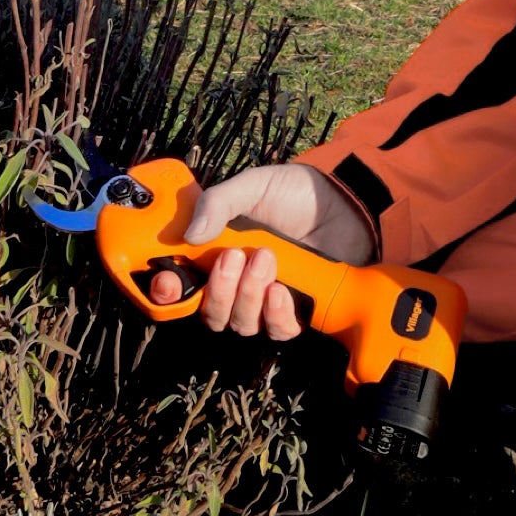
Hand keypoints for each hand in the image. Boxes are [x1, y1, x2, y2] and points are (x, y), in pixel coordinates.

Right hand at [147, 162, 374, 338]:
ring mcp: (266, 300)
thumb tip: (189, 235)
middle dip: (218, 290)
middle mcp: (238, 283)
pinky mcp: (297, 311)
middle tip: (235, 256)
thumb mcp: (254, 186)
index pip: (181, 286)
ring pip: (240, 323)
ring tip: (267, 258)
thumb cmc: (298, 192)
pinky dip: (275, 315)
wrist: (348, 203)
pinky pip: (276, 330)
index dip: (168, 292)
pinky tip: (282, 291)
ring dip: (248, 295)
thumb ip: (219, 203)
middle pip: (209, 312)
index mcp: (218, 252)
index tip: (169, 282)